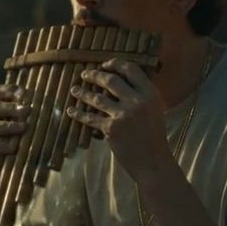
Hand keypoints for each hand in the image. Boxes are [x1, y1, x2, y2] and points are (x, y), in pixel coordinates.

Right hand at [0, 84, 29, 167]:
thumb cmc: (9, 153)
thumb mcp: (18, 134)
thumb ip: (25, 121)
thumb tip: (47, 109)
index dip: (10, 90)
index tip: (26, 94)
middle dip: (13, 108)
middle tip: (28, 110)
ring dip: (10, 126)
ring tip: (24, 128)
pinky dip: (0, 146)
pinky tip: (12, 148)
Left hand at [66, 58, 173, 182]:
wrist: (153, 161)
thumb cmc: (153, 135)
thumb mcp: (154, 108)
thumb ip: (141, 94)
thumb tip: (122, 79)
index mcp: (150, 93)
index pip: (131, 70)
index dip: (115, 64)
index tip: (104, 65)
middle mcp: (137, 101)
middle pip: (111, 81)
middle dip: (94, 75)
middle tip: (84, 74)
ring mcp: (123, 115)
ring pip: (97, 98)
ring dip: (83, 93)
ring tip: (74, 90)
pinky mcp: (111, 129)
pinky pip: (90, 118)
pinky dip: (79, 114)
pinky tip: (71, 111)